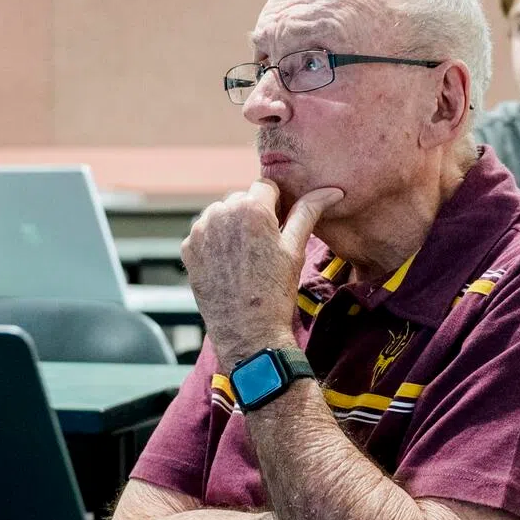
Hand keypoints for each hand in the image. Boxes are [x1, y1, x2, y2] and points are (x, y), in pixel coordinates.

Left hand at [181, 179, 343, 365]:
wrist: (247, 332)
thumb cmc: (276, 292)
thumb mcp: (295, 249)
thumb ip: (309, 212)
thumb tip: (331, 191)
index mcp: (251, 207)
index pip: (265, 187)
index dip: (275, 205)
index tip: (279, 225)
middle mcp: (221, 212)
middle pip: (241, 199)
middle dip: (253, 215)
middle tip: (264, 245)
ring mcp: (200, 231)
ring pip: (220, 214)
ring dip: (232, 226)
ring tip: (246, 256)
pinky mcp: (188, 249)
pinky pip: (204, 233)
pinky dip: (214, 243)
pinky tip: (228, 264)